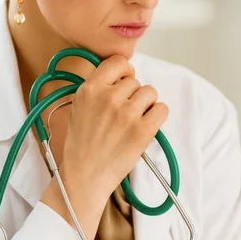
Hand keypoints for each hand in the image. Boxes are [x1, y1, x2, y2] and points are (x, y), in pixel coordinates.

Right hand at [62, 53, 168, 198]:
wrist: (85, 177)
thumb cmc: (81, 147)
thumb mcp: (78, 109)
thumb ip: (96, 89)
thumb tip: (122, 77)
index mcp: (89, 89)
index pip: (118, 62)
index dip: (124, 73)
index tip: (123, 85)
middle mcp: (108, 98)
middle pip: (136, 81)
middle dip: (133, 96)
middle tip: (123, 117)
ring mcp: (126, 114)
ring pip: (150, 93)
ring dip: (146, 106)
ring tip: (133, 123)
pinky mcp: (142, 130)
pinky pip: (162, 109)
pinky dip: (157, 117)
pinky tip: (145, 128)